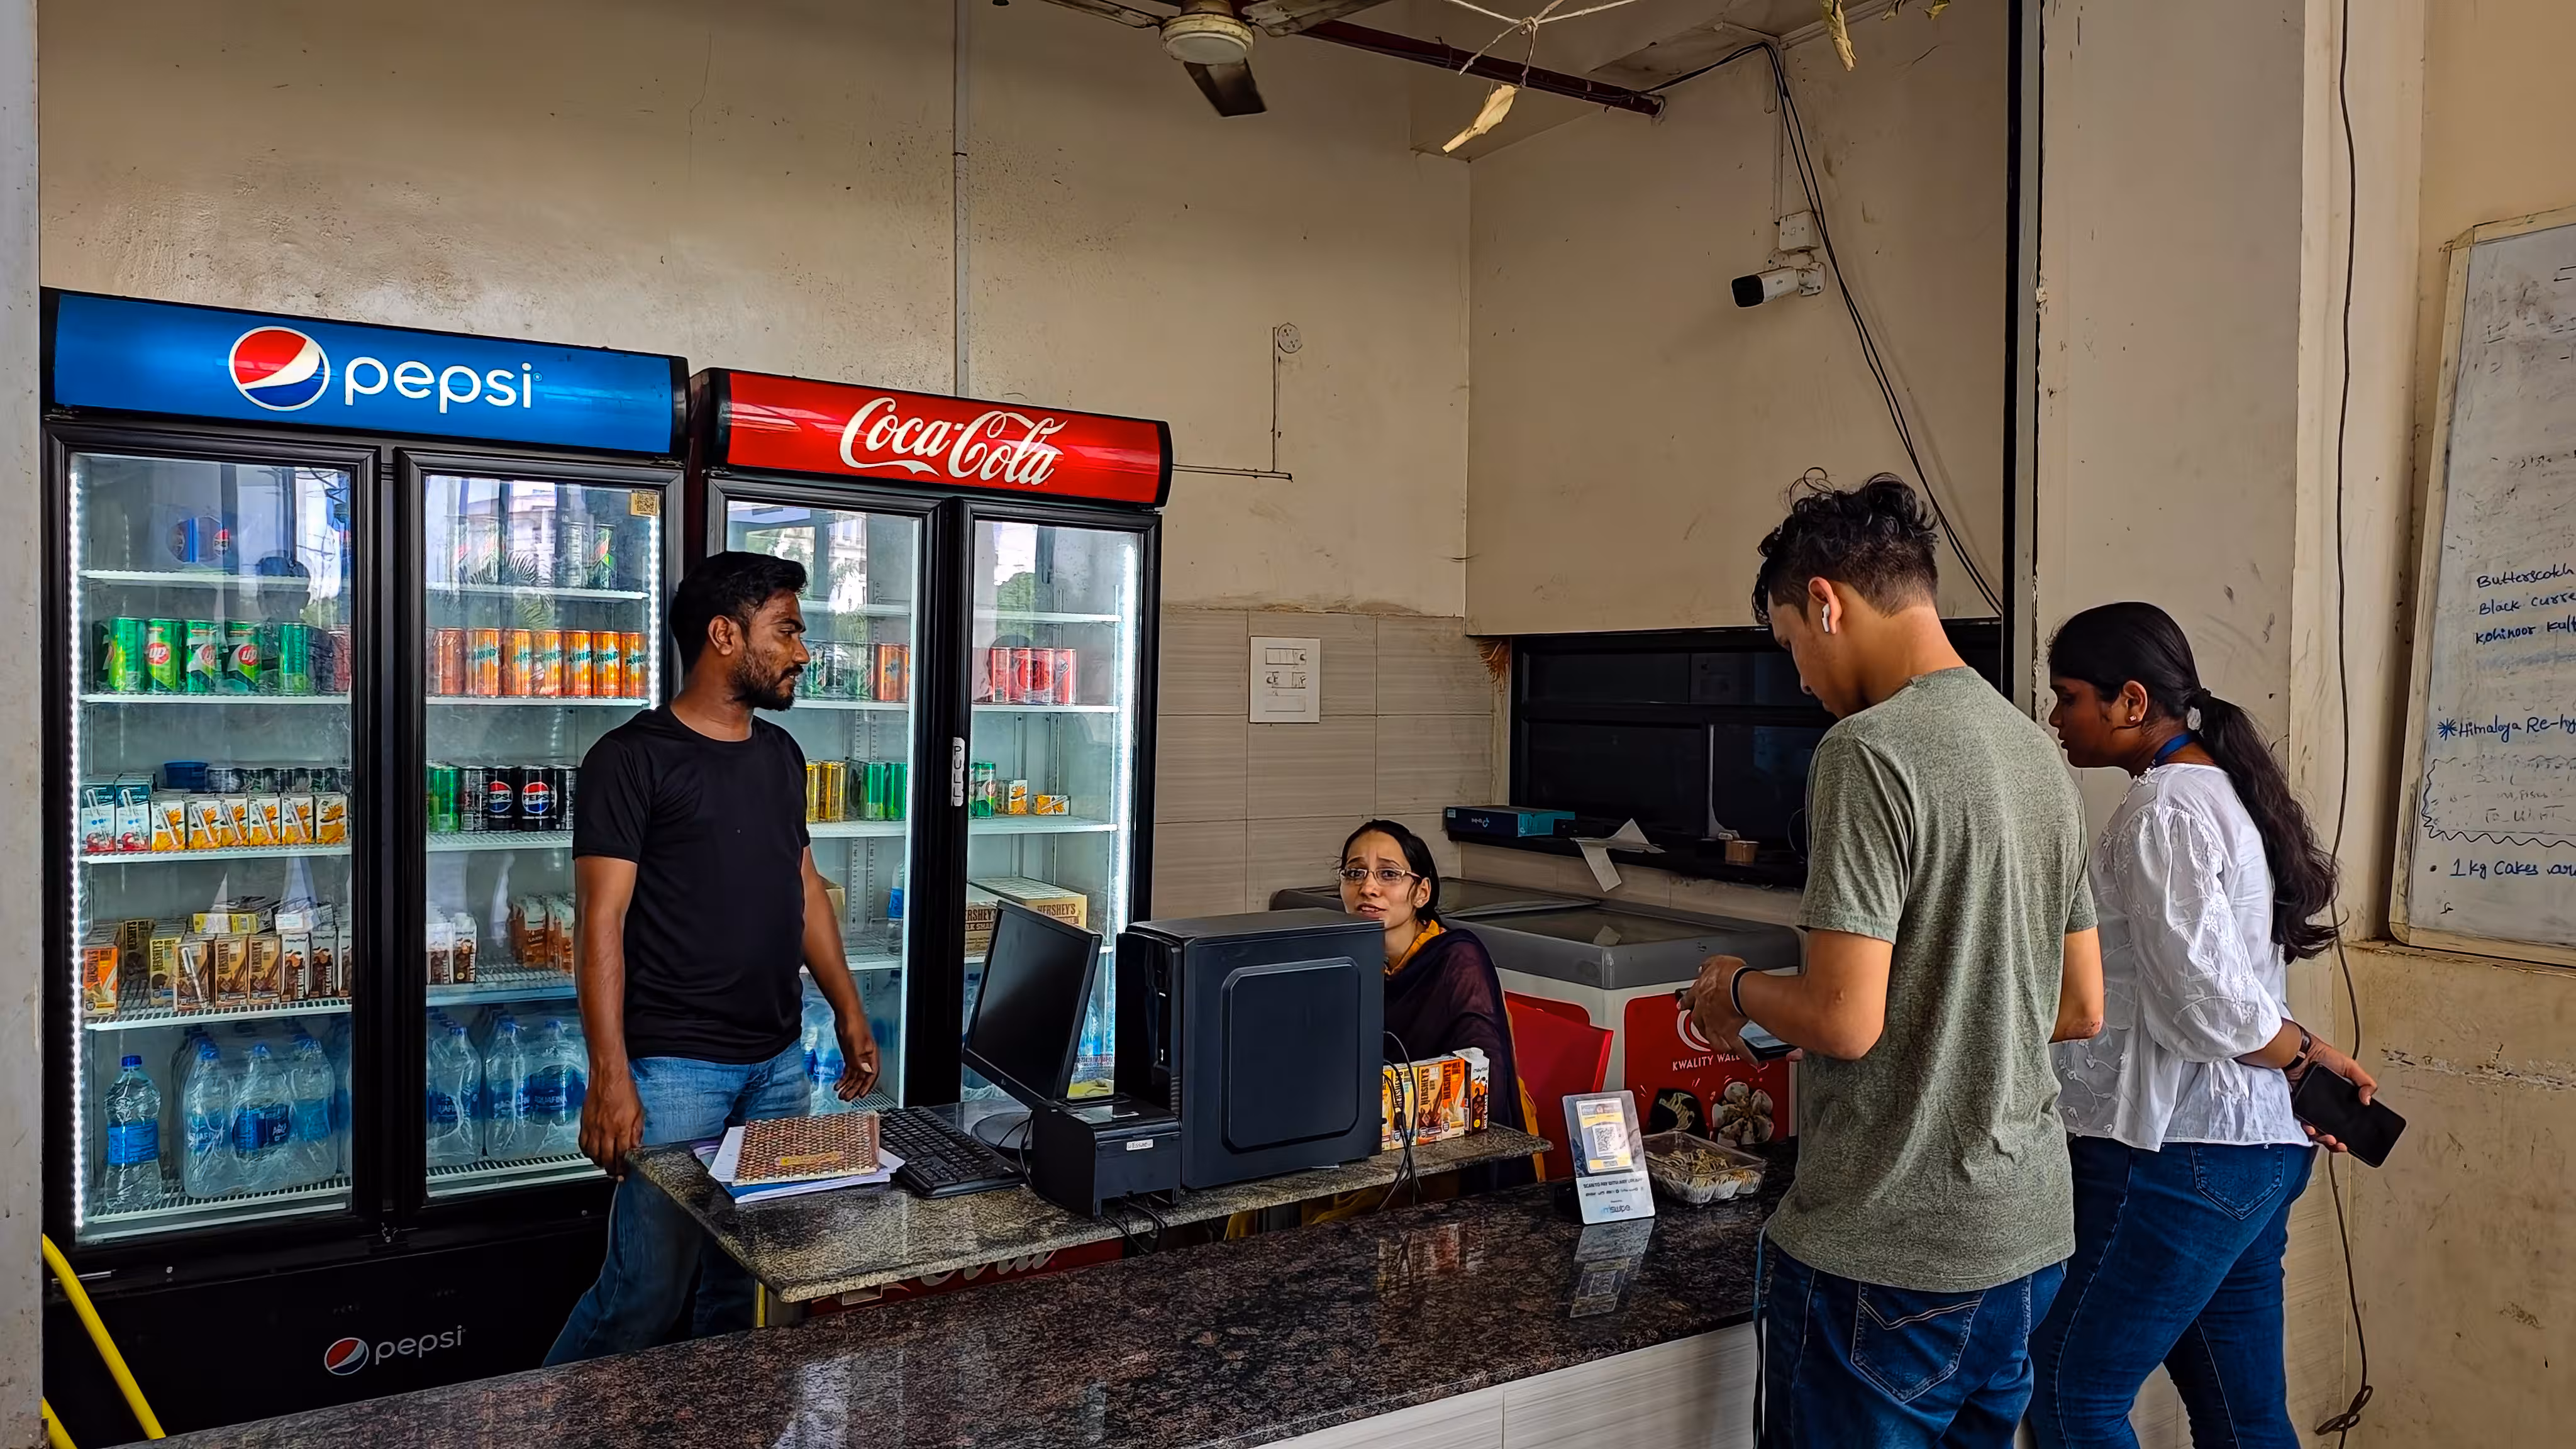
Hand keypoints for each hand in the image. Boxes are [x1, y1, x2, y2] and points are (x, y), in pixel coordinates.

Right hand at [581, 1068, 644, 1177]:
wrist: (608, 1077)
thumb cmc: (624, 1090)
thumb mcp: (639, 1112)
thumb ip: (637, 1132)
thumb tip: (637, 1147)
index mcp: (623, 1129)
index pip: (623, 1156)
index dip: (624, 1168)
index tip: (625, 1173)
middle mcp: (607, 1131)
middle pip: (608, 1159)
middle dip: (612, 1170)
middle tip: (615, 1174)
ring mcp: (594, 1129)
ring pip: (594, 1154)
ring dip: (600, 1163)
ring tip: (605, 1166)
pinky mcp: (585, 1124)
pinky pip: (583, 1144)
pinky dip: (587, 1152)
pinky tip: (592, 1154)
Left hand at [836, 1016, 881, 1101]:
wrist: (846, 1015)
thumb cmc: (855, 1026)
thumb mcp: (857, 1044)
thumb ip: (860, 1060)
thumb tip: (866, 1073)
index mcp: (871, 1055)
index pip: (871, 1074)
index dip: (867, 1086)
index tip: (860, 1095)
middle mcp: (866, 1057)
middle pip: (861, 1077)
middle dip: (854, 1088)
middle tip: (846, 1098)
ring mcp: (857, 1056)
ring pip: (854, 1075)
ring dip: (848, 1085)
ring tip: (841, 1094)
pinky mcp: (849, 1054)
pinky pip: (847, 1069)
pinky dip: (843, 1077)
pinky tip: (838, 1083)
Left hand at [1681, 954, 1758, 1062]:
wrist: (1737, 987)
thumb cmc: (1729, 975)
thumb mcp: (1717, 962)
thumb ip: (1708, 966)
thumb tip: (1704, 967)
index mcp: (1700, 993)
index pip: (1689, 998)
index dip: (1685, 1002)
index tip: (1681, 1006)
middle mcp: (1705, 1011)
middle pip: (1698, 1022)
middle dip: (1700, 1026)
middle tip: (1702, 1031)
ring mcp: (1715, 1024)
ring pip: (1712, 1038)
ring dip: (1717, 1043)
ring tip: (1723, 1048)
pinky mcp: (1729, 1033)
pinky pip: (1737, 1046)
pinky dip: (1744, 1053)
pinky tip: (1750, 1059)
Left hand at [2292, 1039, 2376, 1154]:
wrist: (2299, 1052)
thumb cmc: (2321, 1055)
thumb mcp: (2350, 1067)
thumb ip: (2364, 1082)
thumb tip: (2367, 1101)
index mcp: (2340, 1098)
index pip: (2348, 1119)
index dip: (2352, 1131)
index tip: (2356, 1139)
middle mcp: (2325, 1105)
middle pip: (2333, 1129)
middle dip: (2338, 1141)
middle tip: (2341, 1144)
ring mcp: (2312, 1108)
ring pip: (2318, 1129)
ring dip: (2324, 1138)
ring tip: (2329, 1139)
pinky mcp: (2298, 1107)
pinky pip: (2303, 1122)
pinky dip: (2308, 1129)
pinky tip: (2312, 1129)